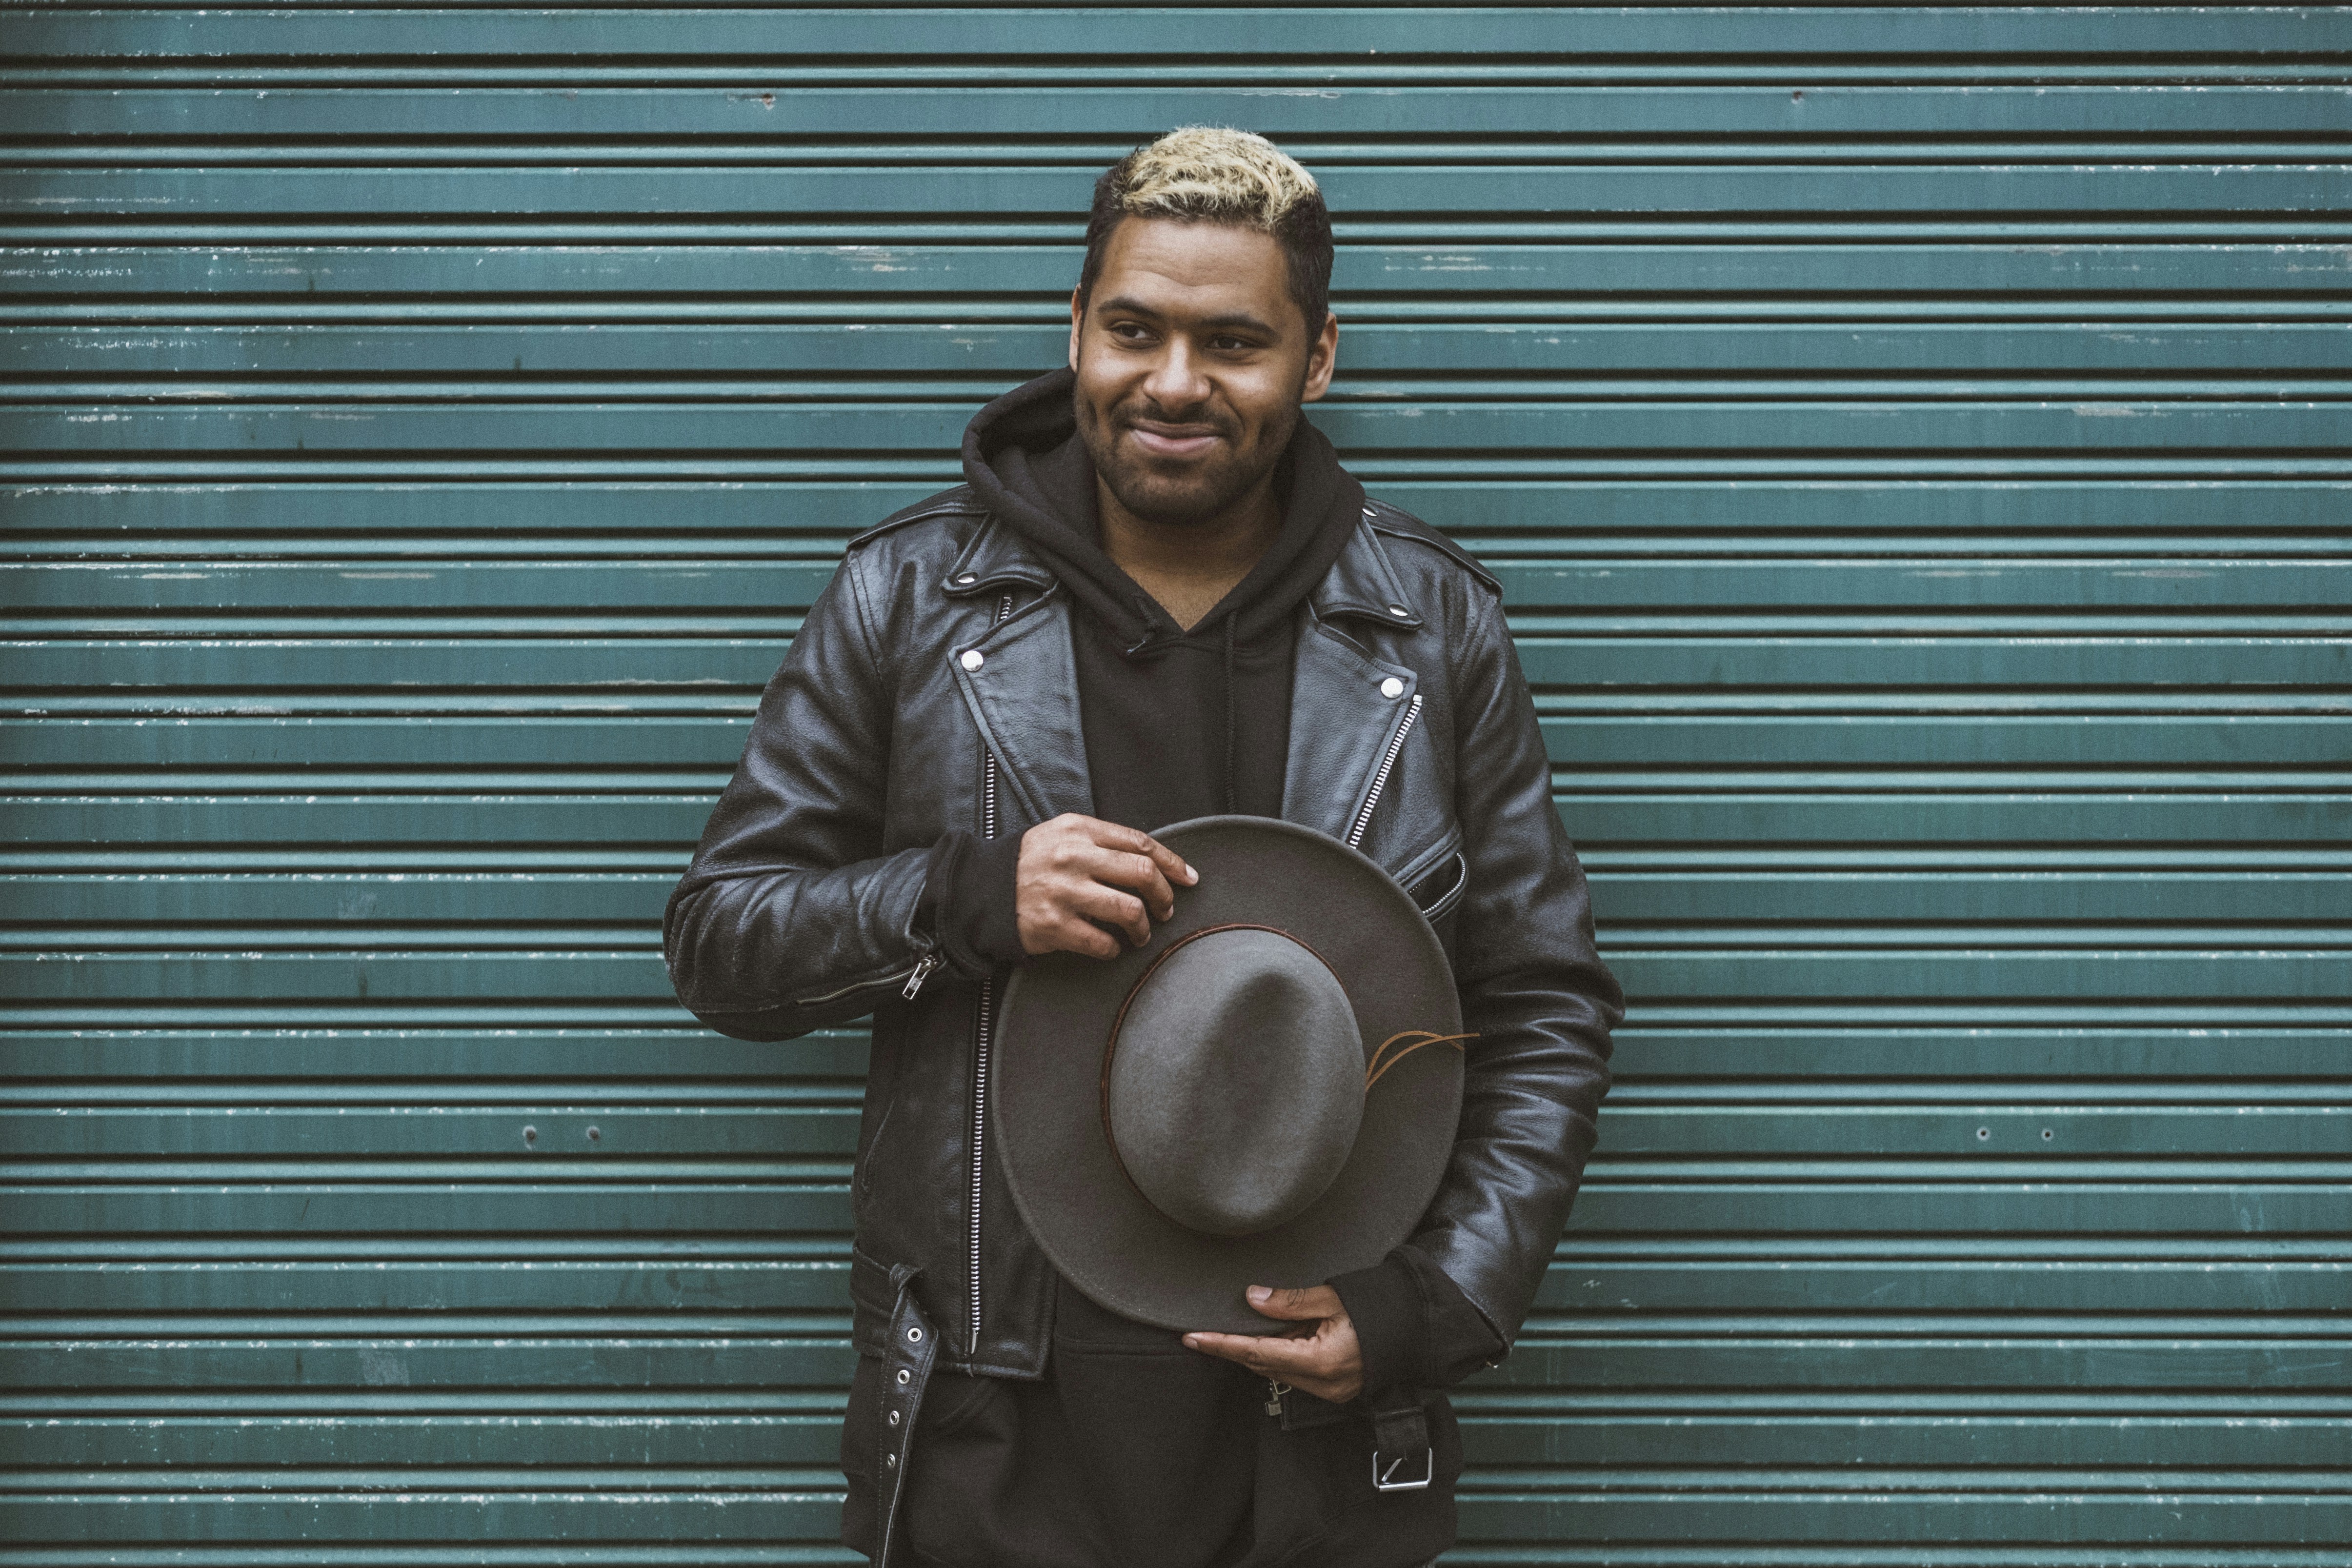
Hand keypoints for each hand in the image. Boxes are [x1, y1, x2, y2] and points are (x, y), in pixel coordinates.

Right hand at [1016, 813, 1197, 959]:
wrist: (981, 889)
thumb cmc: (1032, 863)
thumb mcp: (1063, 835)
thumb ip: (1103, 841)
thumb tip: (1153, 862)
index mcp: (1079, 830)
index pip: (1140, 842)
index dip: (1172, 863)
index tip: (1188, 879)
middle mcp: (1073, 857)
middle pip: (1142, 873)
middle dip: (1164, 896)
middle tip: (1166, 909)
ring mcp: (1063, 892)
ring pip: (1128, 910)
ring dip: (1143, 927)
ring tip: (1140, 933)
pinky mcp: (1054, 926)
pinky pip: (1102, 943)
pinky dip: (1114, 949)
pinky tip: (1111, 947)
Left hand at [1182, 1285, 1362, 1404]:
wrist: (1419, 1328)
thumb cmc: (1380, 1308)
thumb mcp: (1333, 1297)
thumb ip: (1290, 1302)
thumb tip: (1252, 1298)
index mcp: (1321, 1360)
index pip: (1257, 1353)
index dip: (1222, 1345)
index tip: (1193, 1338)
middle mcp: (1324, 1383)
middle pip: (1264, 1365)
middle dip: (1238, 1347)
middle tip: (1212, 1327)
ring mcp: (1331, 1391)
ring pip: (1279, 1371)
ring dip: (1263, 1350)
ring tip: (1258, 1324)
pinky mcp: (1336, 1390)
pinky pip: (1297, 1374)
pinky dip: (1283, 1356)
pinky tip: (1282, 1336)